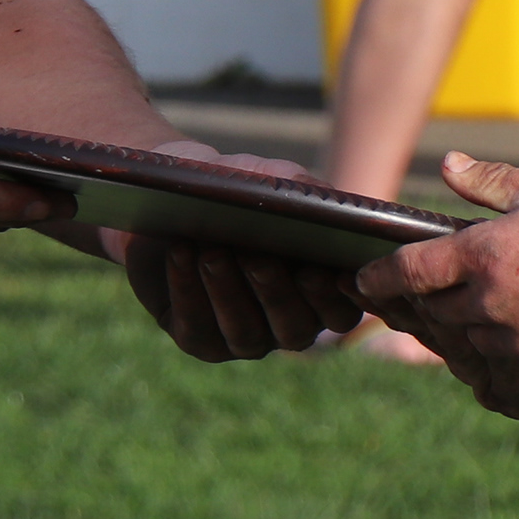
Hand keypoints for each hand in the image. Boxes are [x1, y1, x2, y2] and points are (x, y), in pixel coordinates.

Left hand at [118, 142, 368, 359]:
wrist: (176, 193)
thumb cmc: (241, 188)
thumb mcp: (273, 178)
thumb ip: (305, 190)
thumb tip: (326, 204)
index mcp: (322, 290)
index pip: (342, 312)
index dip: (331, 298)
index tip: (313, 269)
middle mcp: (289, 323)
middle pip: (295, 328)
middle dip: (274, 292)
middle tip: (256, 255)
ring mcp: (246, 337)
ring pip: (245, 333)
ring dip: (227, 291)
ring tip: (211, 250)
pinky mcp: (201, 340)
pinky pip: (198, 328)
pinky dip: (188, 290)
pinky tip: (180, 254)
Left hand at [354, 155, 518, 416]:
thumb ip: (492, 182)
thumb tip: (445, 165)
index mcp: (483, 256)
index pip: (406, 272)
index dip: (380, 278)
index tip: (365, 282)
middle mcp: (490, 310)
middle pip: (431, 316)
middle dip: (416, 309)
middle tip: (410, 305)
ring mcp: (517, 355)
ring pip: (461, 355)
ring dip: (452, 342)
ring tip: (453, 330)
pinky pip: (497, 390)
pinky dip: (487, 377)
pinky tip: (490, 365)